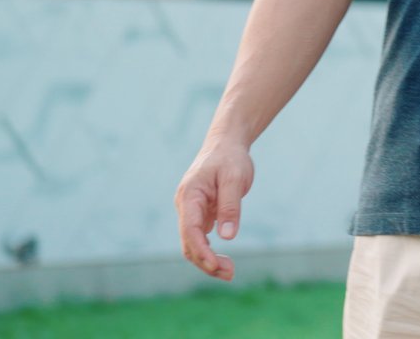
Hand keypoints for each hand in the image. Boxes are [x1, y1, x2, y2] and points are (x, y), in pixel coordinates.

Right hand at [174, 138, 253, 279]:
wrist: (226, 145)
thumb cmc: (230, 159)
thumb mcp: (235, 179)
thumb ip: (230, 207)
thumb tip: (227, 237)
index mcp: (190, 196)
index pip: (189, 230)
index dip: (201, 251)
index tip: (215, 266)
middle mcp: (185, 206)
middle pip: (188, 242)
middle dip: (206, 261)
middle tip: (230, 274)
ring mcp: (191, 212)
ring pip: (193, 243)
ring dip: (208, 259)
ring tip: (230, 272)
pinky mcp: (200, 214)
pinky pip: (200, 238)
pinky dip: (209, 251)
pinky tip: (223, 261)